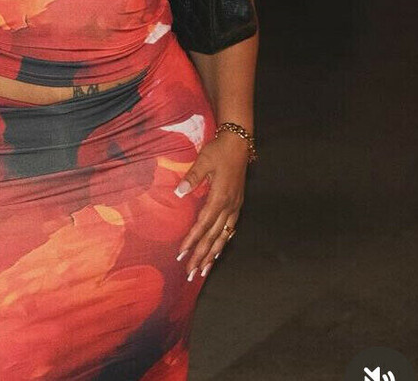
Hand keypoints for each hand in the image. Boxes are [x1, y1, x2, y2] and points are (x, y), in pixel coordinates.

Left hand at [173, 131, 248, 278]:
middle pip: (213, 236)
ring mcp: (234, 207)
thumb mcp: (204, 160)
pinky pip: (229, 229)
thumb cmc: (218, 151)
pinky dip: (222, 243)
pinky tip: (217, 252)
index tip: (182, 254)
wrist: (239, 144)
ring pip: (223, 237)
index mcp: (220, 197)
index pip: (203, 224)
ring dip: (212, 254)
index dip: (192, 240)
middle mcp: (229, 207)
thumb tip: (179, 193)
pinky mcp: (236, 205)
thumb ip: (192, 177)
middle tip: (191, 273)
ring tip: (203, 271)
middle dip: (201, 256)